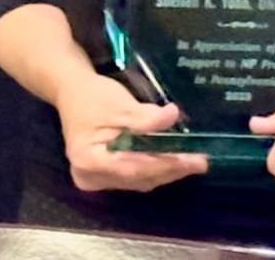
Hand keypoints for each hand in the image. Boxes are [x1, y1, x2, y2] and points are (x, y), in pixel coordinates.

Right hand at [53, 74, 207, 191]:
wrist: (73, 94)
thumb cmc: (93, 98)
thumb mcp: (120, 104)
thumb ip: (145, 117)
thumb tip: (173, 116)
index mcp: (89, 160)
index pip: (134, 168)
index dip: (166, 165)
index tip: (193, 161)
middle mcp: (90, 177)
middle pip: (137, 179)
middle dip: (171, 170)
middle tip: (201, 162)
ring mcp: (95, 178)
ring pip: (138, 181)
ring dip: (166, 172)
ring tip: (193, 162)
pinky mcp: (104, 174)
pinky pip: (134, 177)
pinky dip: (154, 169)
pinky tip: (174, 161)